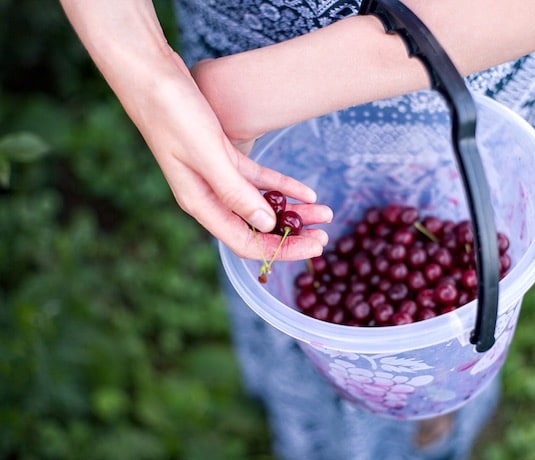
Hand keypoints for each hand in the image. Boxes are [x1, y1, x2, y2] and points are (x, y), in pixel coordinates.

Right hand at [139, 57, 332, 259]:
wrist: (151, 75)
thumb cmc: (172, 114)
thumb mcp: (208, 155)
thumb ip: (235, 193)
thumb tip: (265, 225)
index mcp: (200, 203)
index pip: (245, 242)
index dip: (281, 250)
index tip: (313, 247)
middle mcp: (208, 196)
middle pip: (256, 228)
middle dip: (292, 235)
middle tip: (325, 238)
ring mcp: (216, 177)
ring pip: (261, 204)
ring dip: (293, 211)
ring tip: (325, 212)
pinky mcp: (223, 156)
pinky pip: (258, 179)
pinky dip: (282, 186)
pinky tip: (307, 192)